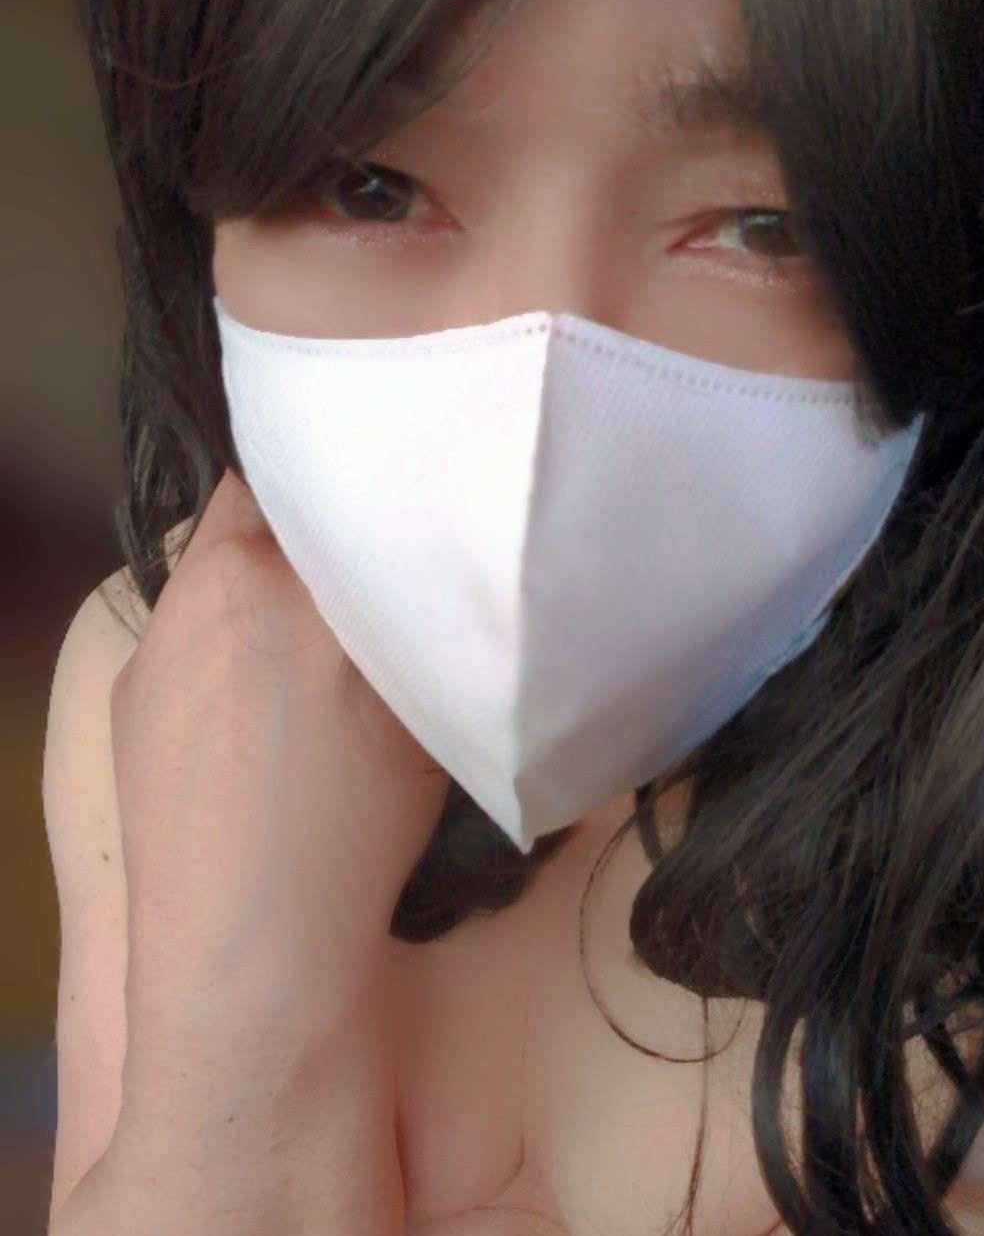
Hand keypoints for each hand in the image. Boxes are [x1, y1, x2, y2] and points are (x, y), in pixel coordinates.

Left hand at [110, 467, 450, 1024]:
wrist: (251, 946)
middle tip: (358, 572)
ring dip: (262, 579)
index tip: (389, 513)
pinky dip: (226, 633)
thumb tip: (408, 563)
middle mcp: (196, 592)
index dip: (351, 485)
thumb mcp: (416, 699)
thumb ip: (406, 609)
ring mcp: (151, 647)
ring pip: (216, 569)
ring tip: (308, 639)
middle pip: (254, 511)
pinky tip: (258, 700)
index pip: (304, 476)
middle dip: (307, 527)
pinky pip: (187, 627)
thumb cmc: (358, 822)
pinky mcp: (128, 696)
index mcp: (271, 578)